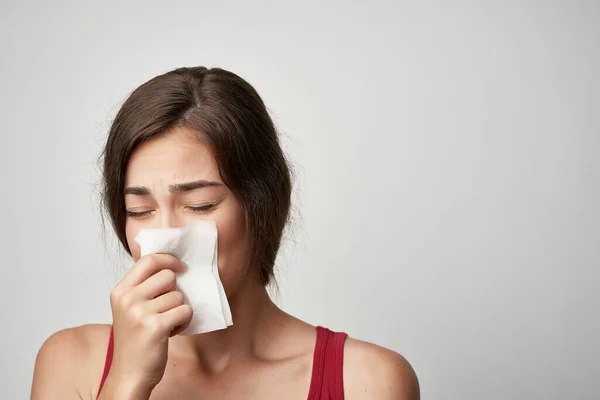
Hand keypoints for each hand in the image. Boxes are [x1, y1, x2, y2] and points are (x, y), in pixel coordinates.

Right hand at [101, 254, 191, 397]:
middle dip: (175, 291)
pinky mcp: (156, 327)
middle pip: (168, 276)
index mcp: (120, 291)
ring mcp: (140, 313)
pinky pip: (185, 310)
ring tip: (166, 323)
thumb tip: (168, 262)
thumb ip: (142, 285)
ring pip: (179, 296)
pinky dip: (184, 321)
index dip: (169, 259)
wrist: (129, 374)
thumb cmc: (134, 340)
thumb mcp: (129, 307)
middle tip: (166, 309)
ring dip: (179, 310)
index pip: (148, 260)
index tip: (180, 266)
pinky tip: (171, 332)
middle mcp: (127, 299)